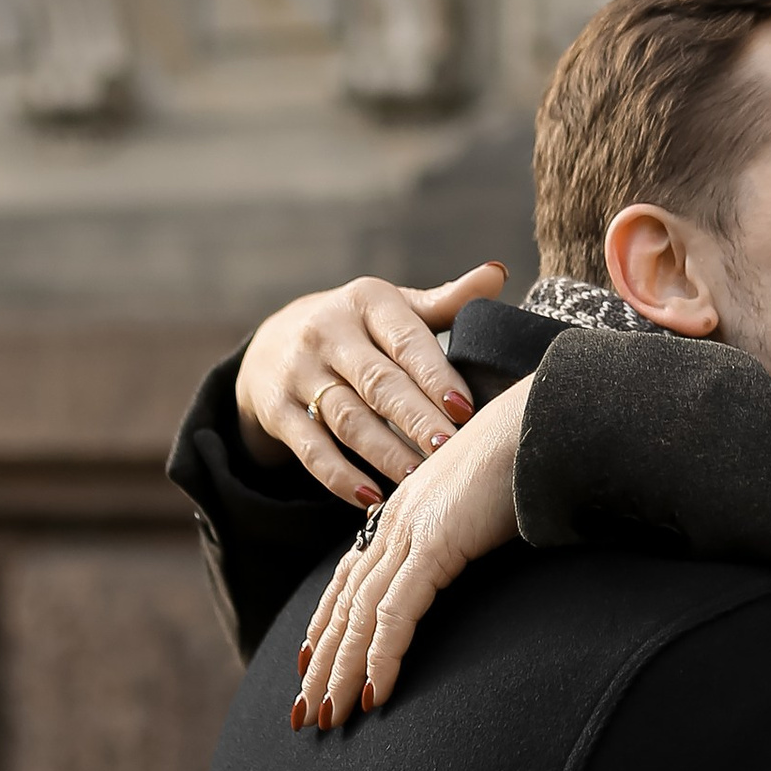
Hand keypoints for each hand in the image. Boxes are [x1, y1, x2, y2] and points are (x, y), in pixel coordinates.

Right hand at [234, 265, 507, 510]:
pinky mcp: (277, 411)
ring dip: (383, 452)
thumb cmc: (358, 328)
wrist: (274, 343)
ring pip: (345, 419)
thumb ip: (446, 301)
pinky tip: (371, 497)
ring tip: (417, 478)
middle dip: (414, 418)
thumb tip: (497, 274)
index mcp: (366, 302)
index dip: (435, 375)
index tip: (466, 408)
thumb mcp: (394, 307)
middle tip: (448, 448)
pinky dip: (340, 477)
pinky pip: (310, 450)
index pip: (405, 340)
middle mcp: (327, 332)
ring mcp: (298, 373)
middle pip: (377, 382)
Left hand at [290, 377, 531, 728]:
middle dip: (323, 662)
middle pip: (344, 603)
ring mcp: (413, 529)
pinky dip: (382, 655)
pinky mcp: (437, 542)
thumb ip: (471, 527)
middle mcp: (398, 520)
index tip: (311, 664)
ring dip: (342, 670)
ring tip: (330, 717)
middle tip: (306, 713)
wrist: (550, 417)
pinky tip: (375, 693)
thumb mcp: (490, 499)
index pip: (351, 576)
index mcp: (407, 509)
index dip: (327, 623)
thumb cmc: (534, 454)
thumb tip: (479, 551)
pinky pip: (398, 611)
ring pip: (359, 614)